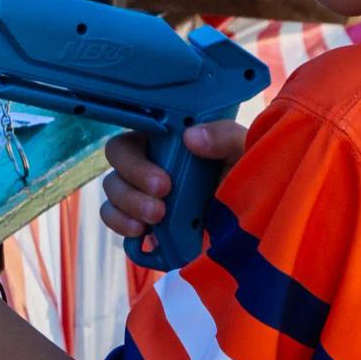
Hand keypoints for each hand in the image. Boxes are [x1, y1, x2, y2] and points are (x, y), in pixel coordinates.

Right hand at [98, 120, 247, 239]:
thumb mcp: (243, 154)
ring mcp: (142, 192)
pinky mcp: (140, 221)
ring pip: (112, 188)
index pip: (137, 128)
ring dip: (129, 201)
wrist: (248, 231)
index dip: (141, 145)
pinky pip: (113, 217)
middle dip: (135, 173)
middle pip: (118, 156)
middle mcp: (152, 161)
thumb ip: (225, 136)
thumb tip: (190, 137)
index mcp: (172, 140)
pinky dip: (121, 223)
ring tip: (157, 216)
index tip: (163, 169)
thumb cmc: (247, 183)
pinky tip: (142, 231)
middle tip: (163, 189)